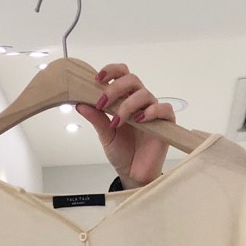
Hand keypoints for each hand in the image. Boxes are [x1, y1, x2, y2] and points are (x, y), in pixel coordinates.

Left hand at [76, 64, 174, 189]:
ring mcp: (153, 111)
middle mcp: (139, 101)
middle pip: (132, 79)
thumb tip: (80, 104)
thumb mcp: (105, 135)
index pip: (121, 75)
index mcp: (125, 99)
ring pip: (144, 94)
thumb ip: (96, 118)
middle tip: (103, 102)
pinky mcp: (165, 123)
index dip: (111, 71)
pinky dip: (152, 111)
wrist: (133, 173)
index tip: (97, 79)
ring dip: (128, 105)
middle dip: (115, 88)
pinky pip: (163, 109)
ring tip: (117, 121)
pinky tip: (140, 119)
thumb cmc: (122, 152)